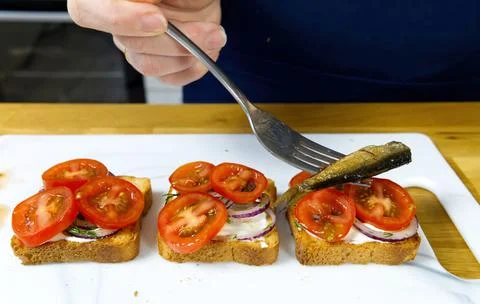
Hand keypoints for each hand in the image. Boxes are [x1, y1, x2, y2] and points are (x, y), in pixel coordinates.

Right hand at [67, 0, 224, 85]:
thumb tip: (150, 5)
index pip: (87, 11)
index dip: (120, 20)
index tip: (159, 20)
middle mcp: (117, 19)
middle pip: (128, 43)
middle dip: (174, 40)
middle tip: (208, 30)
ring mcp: (135, 44)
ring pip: (148, 64)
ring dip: (188, 54)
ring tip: (214, 35)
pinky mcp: (156, 62)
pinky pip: (168, 77)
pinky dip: (193, 67)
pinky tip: (208, 49)